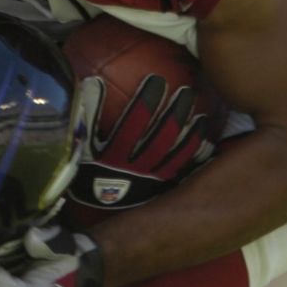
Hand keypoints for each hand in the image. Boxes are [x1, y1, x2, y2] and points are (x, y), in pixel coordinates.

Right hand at [67, 74, 212, 209]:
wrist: (93, 207)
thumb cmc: (85, 170)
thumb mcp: (80, 146)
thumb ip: (86, 117)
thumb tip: (92, 82)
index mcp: (113, 156)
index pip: (133, 124)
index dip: (145, 102)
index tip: (156, 80)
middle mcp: (134, 168)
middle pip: (160, 138)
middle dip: (174, 113)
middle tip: (186, 91)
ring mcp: (149, 178)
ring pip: (175, 154)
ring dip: (190, 133)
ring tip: (202, 113)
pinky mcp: (159, 185)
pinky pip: (181, 169)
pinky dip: (194, 155)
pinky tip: (207, 141)